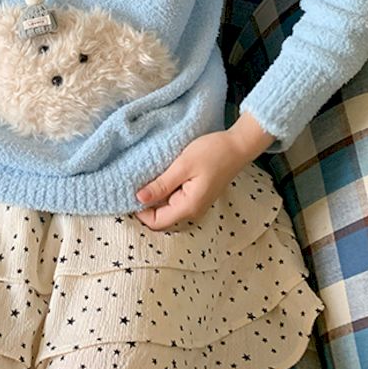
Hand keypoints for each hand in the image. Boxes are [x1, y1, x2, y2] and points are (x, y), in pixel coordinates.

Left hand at [134, 130, 250, 230]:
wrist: (237, 146)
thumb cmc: (212, 153)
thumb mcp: (182, 166)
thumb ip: (161, 185)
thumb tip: (139, 199)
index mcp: (188, 207)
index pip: (156, 222)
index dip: (140, 212)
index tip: (130, 192)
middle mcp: (192, 211)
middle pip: (161, 219)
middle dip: (146, 206)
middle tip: (135, 184)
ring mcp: (195, 204)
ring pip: (167, 210)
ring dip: (155, 198)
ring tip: (146, 179)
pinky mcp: (197, 196)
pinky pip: (175, 201)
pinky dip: (164, 193)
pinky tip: (160, 178)